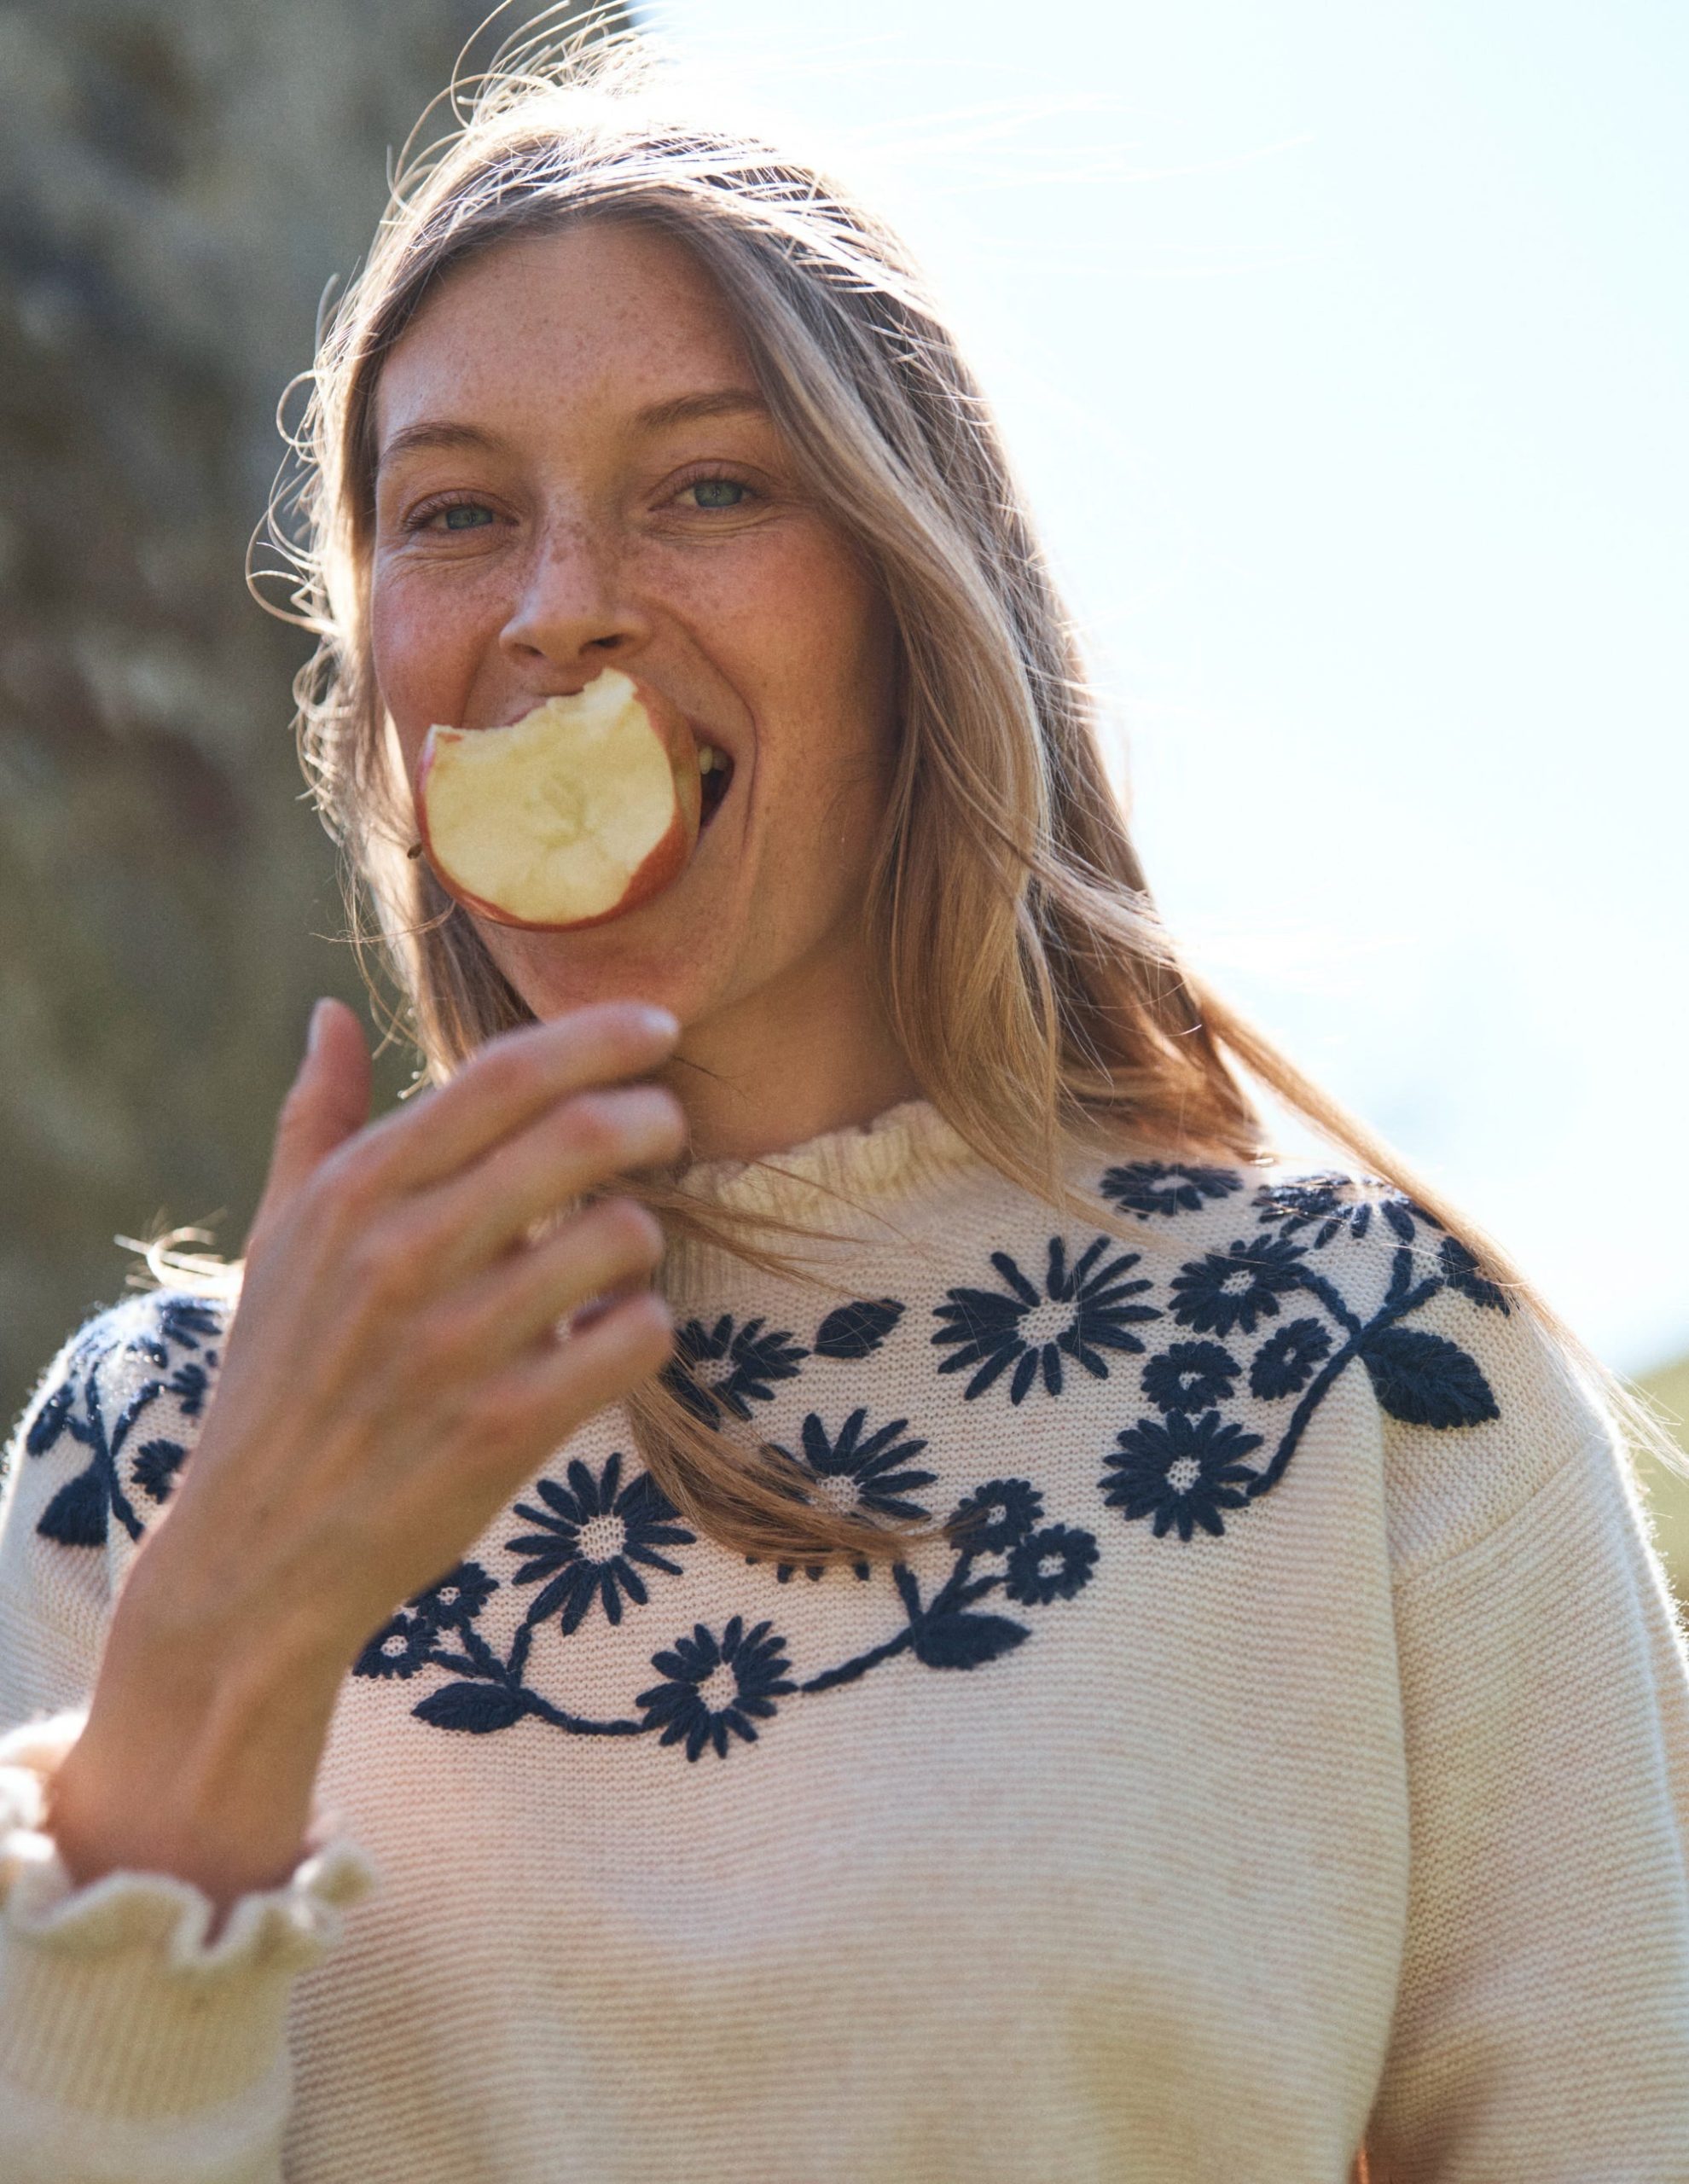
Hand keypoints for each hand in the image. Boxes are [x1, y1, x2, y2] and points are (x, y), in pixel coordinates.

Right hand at [48, 997, 686, 1904]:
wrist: (257, 1555)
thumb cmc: (281, 1380)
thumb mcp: (277, 1242)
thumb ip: (315, 1121)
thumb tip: (328, 1015)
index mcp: (355, 1195)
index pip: (504, 1076)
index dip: (598, 1036)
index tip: (655, 1025)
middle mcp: (403, 1255)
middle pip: (582, 1137)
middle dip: (651, 1117)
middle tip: (666, 1127)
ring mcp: (457, 1343)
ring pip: (624, 1235)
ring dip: (645, 1235)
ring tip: (618, 1256)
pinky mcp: (506, 1427)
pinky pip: (636, 1337)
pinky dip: (644, 1327)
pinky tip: (609, 1337)